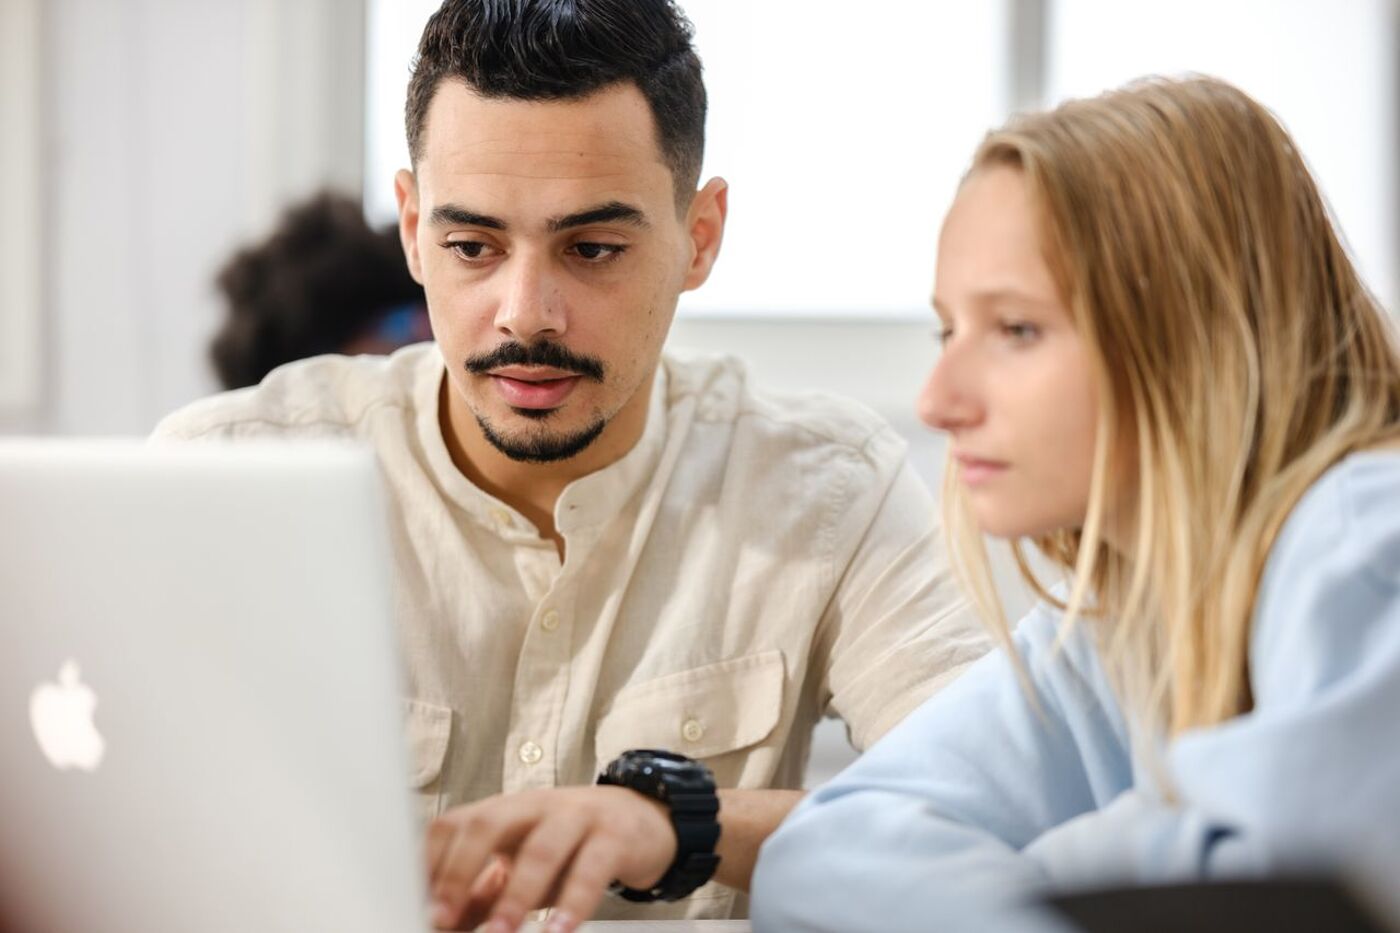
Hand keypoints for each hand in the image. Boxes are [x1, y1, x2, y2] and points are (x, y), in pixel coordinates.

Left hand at [426, 785, 675, 931]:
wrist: (643, 821)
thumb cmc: (572, 848)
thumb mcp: (522, 868)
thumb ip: (481, 895)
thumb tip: (438, 924)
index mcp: (503, 811)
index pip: (454, 823)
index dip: (429, 862)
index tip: (411, 902)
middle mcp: (534, 806)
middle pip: (488, 823)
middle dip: (460, 871)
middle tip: (443, 918)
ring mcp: (576, 816)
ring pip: (541, 847)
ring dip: (517, 895)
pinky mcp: (614, 836)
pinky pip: (592, 866)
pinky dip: (574, 902)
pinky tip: (559, 931)